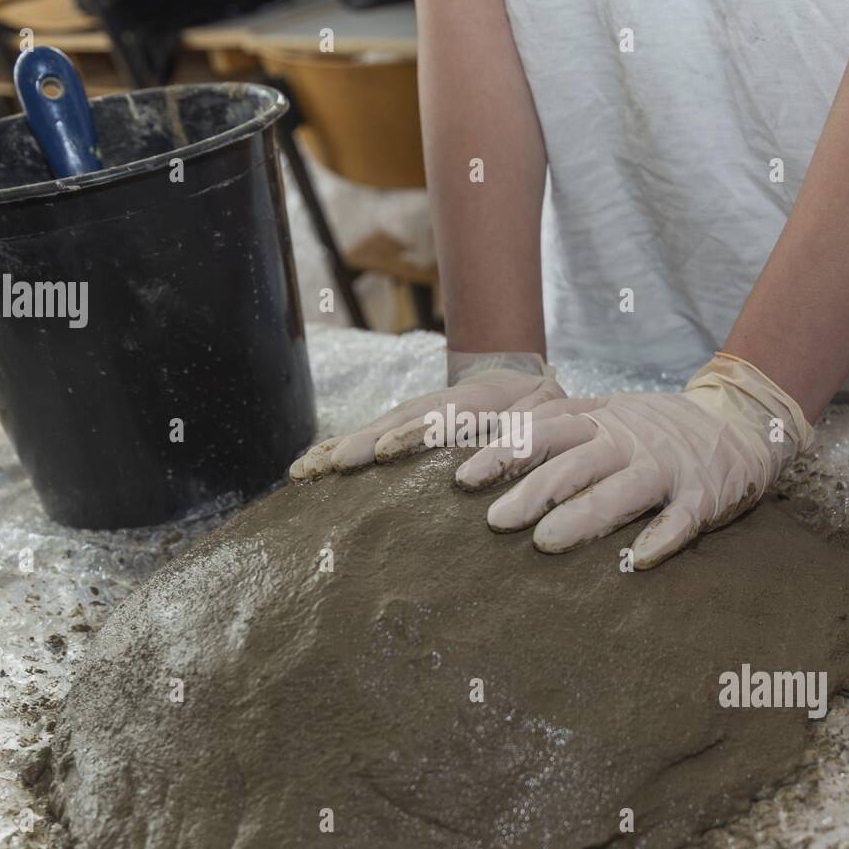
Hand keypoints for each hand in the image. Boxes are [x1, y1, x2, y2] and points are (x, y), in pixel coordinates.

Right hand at [289, 352, 564, 479]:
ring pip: (372, 430)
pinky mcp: (400, 430)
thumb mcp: (545, 410)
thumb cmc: (536, 405)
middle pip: (393, 423)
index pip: (440, 416)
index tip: (387, 450)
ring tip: (304, 469)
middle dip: (360, 443)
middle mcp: (433, 407)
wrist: (516, 379)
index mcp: (472, 402)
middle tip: (328, 465)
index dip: (414, 432)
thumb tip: (511, 446)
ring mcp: (412, 417)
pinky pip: (365, 439)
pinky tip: (308, 469)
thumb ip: (529, 426)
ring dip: (337, 448)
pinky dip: (336, 450)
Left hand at [453, 352, 813, 568]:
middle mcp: (629, 438)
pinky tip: (639, 560)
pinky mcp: (702, 496)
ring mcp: (667, 466)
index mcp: (601, 418)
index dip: (504, 451)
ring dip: (584, 515)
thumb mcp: (607, 416)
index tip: (464, 477)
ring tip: (546, 542)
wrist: (740, 422)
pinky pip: (681, 519)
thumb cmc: (655, 430)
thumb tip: (489, 451)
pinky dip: (661, 538)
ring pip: (621, 490)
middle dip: (532, 490)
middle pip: (574, 461)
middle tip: (493, 521)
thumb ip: (559, 431)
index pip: (544, 428)